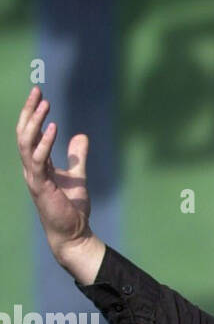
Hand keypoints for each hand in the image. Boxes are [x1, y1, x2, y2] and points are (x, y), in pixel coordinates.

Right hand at [16, 86, 93, 263]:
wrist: (72, 232)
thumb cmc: (71, 208)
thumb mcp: (77, 176)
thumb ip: (77, 157)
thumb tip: (80, 136)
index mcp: (37, 164)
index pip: (29, 134)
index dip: (32, 114)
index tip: (39, 95)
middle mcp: (31, 168)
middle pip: (23, 133)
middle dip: (29, 111)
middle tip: (37, 91)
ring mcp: (33, 176)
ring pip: (26, 143)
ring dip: (34, 122)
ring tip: (44, 104)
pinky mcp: (40, 185)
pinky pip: (38, 160)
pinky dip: (45, 143)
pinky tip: (53, 128)